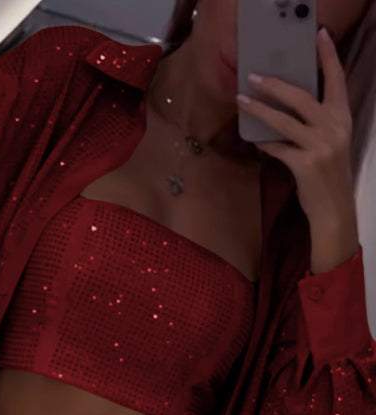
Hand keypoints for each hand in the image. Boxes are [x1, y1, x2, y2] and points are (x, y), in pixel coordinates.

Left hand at [237, 26, 357, 235]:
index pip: (337, 79)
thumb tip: (285, 107)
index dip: (329, 56)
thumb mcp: (330, 143)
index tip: (319, 34)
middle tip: (253, 76)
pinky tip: (252, 138)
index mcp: (342, 118)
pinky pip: (278, 148)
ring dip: (259, 110)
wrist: (334, 210)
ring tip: (241, 100)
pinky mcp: (305, 165)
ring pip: (284, 121)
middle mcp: (334, 128)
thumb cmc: (328, 175)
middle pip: (301, 96)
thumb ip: (316, 123)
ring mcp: (320, 146)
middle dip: (274, 85)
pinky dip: (264, 142)